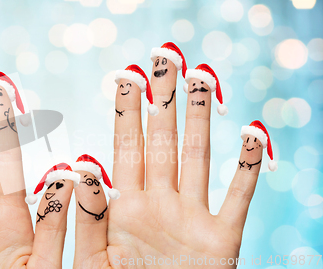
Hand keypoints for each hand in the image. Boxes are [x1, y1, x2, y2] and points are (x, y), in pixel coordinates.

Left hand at [73, 61, 261, 267]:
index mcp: (125, 207)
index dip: (126, 112)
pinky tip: (253, 134)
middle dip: (163, 101)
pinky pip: (238, 197)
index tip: (126, 78)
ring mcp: (191, 217)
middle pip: (161, 141)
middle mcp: (160, 202)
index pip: (125, 147)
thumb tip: (81, 171)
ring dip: (201, 119)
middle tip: (164, 59)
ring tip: (201, 79)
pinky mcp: (222, 239)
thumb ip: (88, 219)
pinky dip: (248, 168)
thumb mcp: (94, 261)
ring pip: (198, 158)